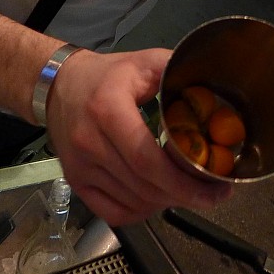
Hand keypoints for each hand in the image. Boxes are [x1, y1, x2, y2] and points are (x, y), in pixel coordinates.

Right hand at [44, 47, 230, 225]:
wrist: (59, 86)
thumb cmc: (106, 75)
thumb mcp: (143, 62)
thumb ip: (175, 70)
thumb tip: (212, 86)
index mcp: (108, 110)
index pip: (146, 159)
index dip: (182, 181)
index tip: (214, 187)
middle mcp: (89, 143)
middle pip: (143, 185)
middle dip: (184, 195)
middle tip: (213, 194)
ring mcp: (79, 167)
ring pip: (132, 202)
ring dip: (166, 203)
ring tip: (190, 192)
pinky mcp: (75, 182)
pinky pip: (112, 212)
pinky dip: (141, 211)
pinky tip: (159, 199)